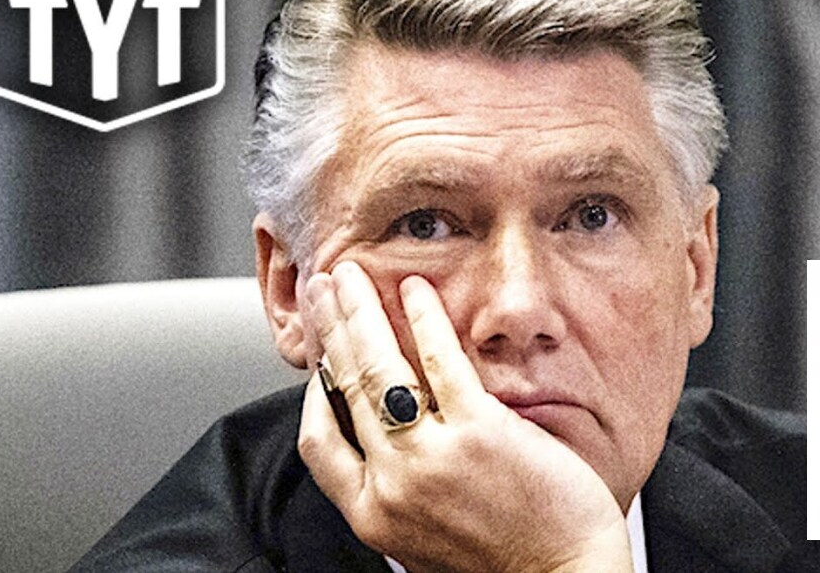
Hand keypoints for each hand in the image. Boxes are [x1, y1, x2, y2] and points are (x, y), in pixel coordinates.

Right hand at [298, 261, 632, 572]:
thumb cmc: (506, 562)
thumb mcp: (424, 540)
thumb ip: (397, 494)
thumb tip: (382, 444)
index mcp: (375, 514)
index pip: (320, 443)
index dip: (314, 393)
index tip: (320, 358)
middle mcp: (394, 485)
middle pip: (345, 389)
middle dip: (328, 330)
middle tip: (322, 291)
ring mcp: (433, 456)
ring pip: (378, 367)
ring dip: (358, 312)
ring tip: (350, 276)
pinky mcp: (480, 431)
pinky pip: (440, 361)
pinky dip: (424, 319)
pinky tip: (417, 291)